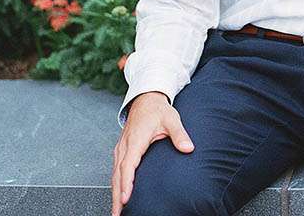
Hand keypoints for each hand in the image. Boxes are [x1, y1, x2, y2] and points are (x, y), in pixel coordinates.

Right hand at [111, 91, 193, 215]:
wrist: (146, 100)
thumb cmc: (157, 110)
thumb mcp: (172, 119)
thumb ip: (179, 134)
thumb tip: (189, 147)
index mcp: (136, 140)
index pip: (128, 165)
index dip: (126, 182)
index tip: (125, 197)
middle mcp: (124, 146)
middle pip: (117, 175)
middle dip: (116, 196)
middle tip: (117, 214)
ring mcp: (121, 149)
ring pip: (114, 175)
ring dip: (114, 193)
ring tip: (116, 211)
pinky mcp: (121, 151)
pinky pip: (116, 171)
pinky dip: (116, 184)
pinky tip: (119, 196)